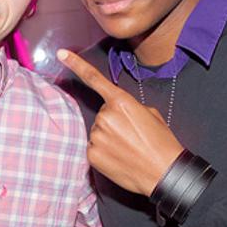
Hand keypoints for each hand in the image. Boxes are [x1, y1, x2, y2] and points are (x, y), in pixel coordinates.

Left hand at [57, 49, 183, 196]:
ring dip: (109, 136)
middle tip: (132, 134)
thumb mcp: (150, 114)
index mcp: (121, 102)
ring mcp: (96, 136)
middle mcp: (105, 117)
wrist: (165, 173)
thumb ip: (128, 107)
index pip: (94, 79)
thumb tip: (117, 112)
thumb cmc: (161, 142)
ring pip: (98, 130)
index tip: (61, 53)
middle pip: (103, 113)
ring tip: (128, 147)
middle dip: (114, 120)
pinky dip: (104, 151)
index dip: (76, 64)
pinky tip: (119, 158)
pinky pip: (94, 147)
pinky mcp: (91, 154)